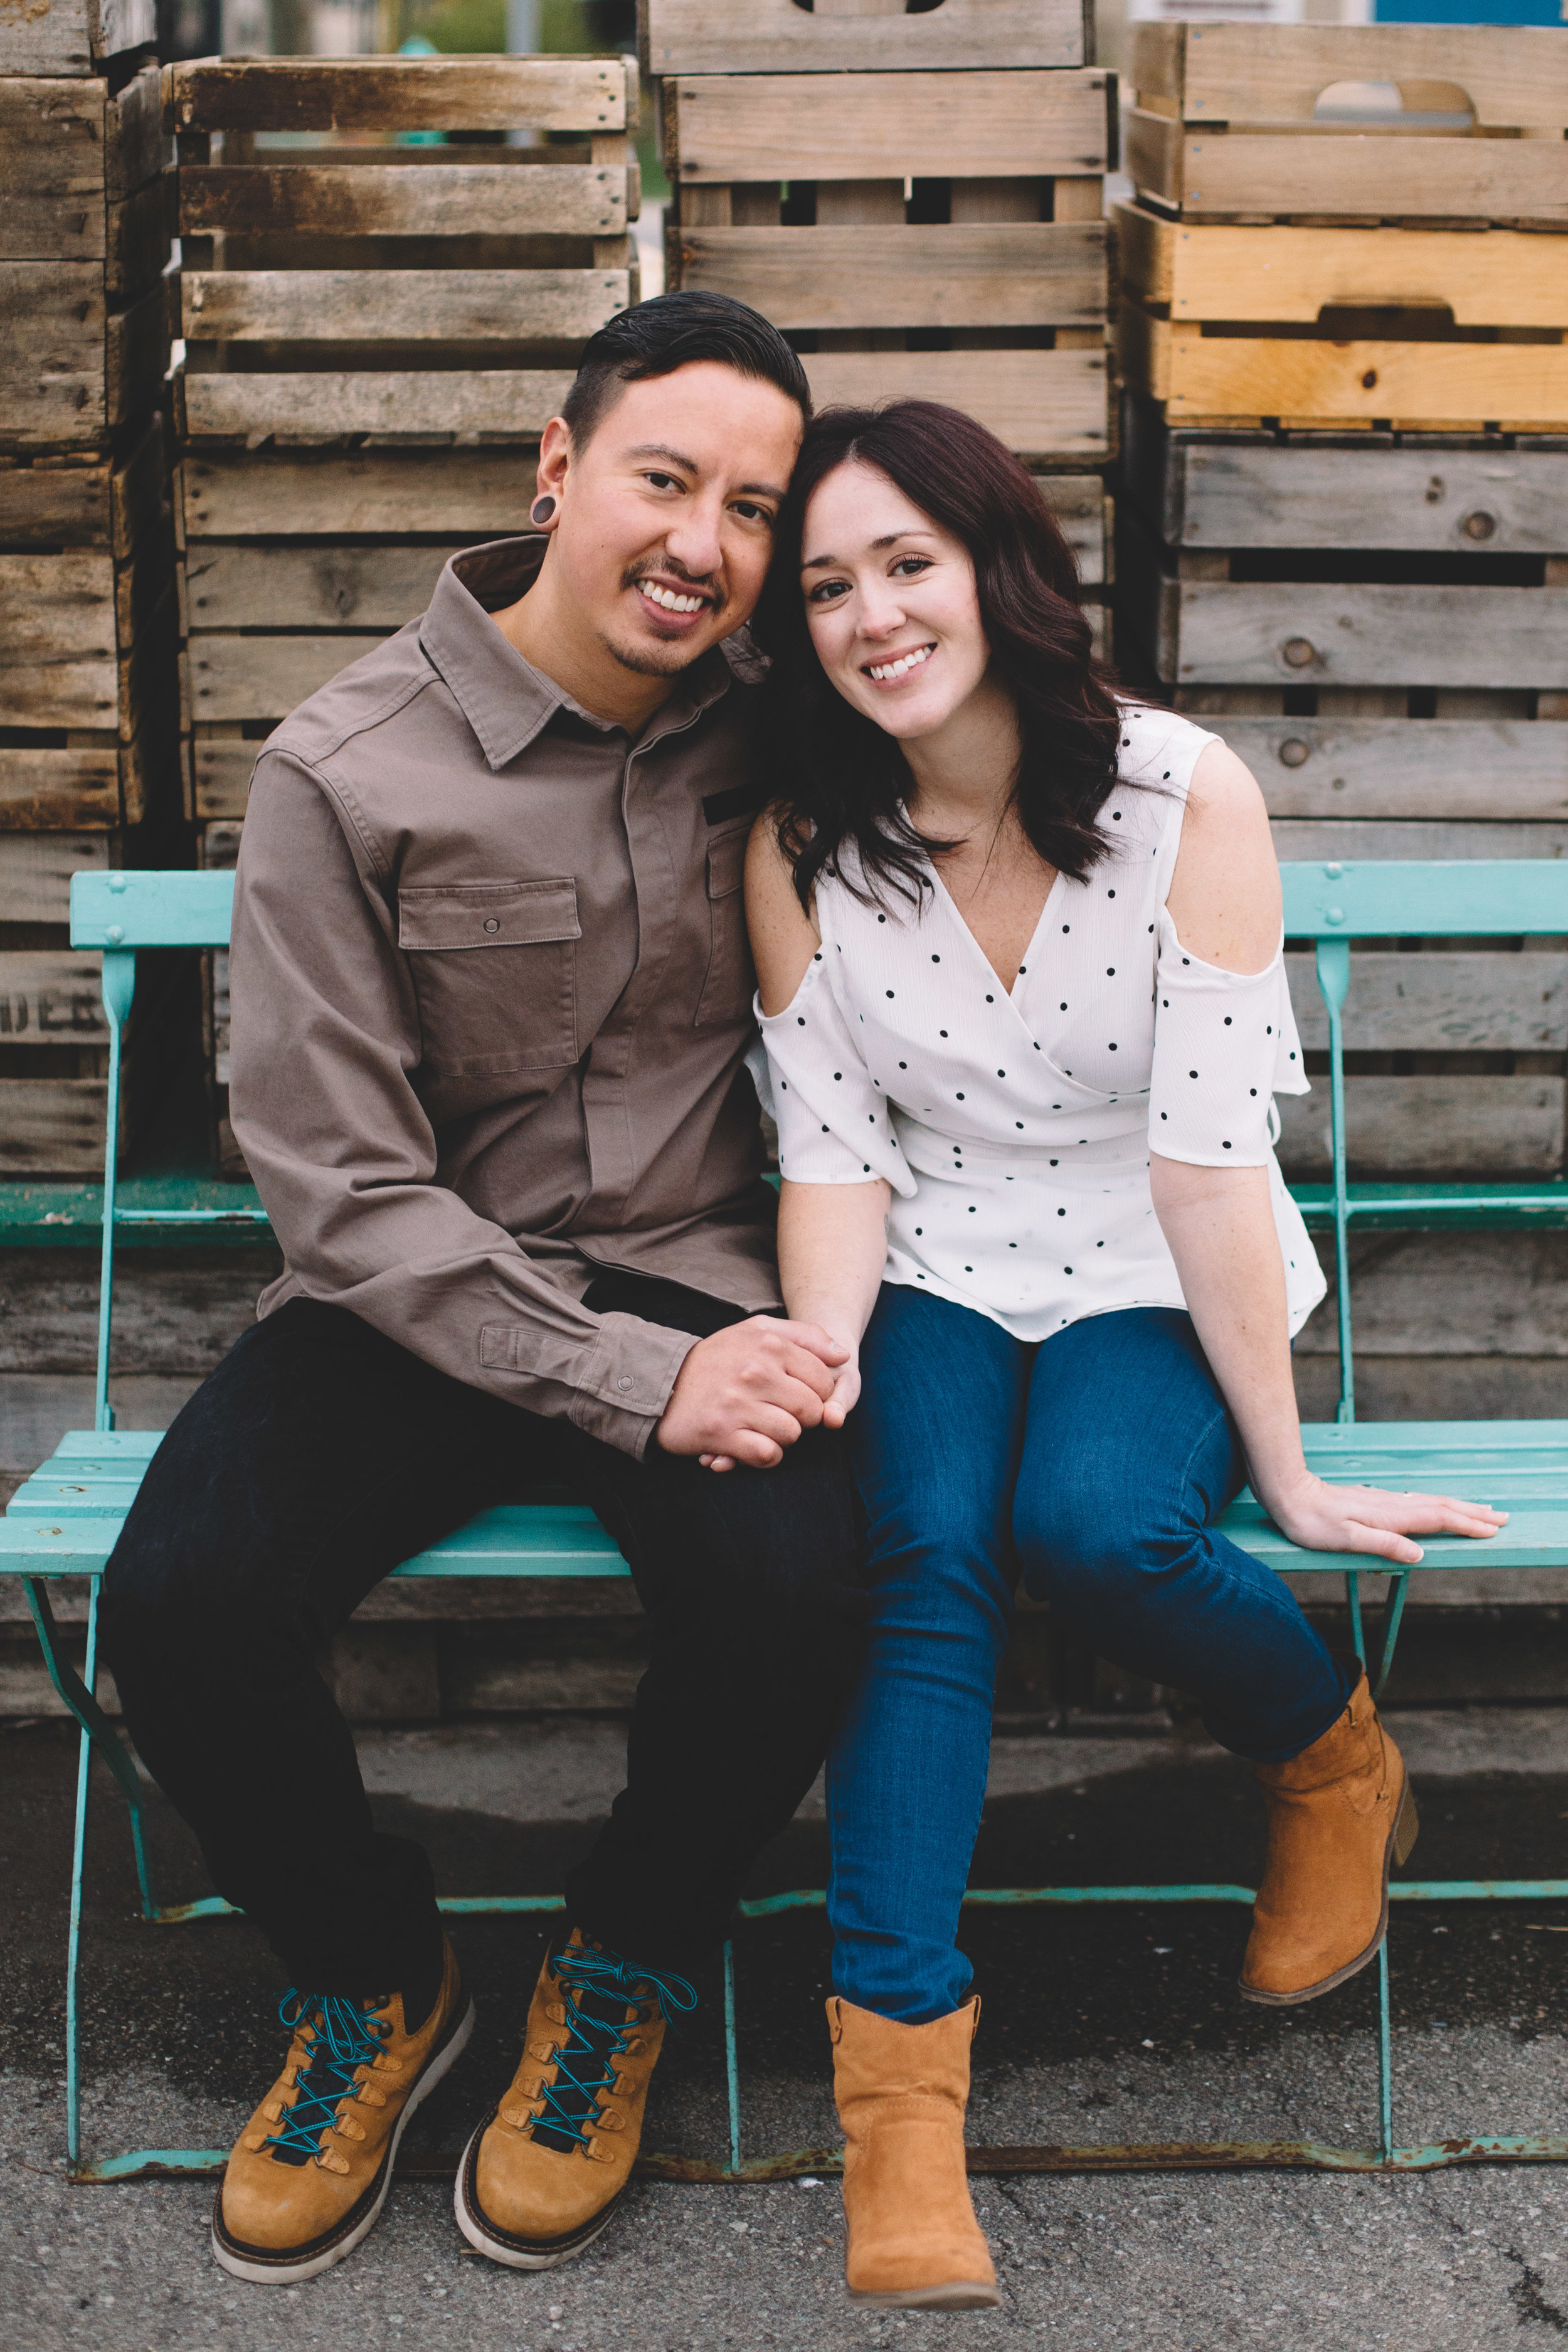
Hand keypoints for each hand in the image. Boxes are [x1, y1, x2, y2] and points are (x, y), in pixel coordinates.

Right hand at [699, 1338, 860, 1473]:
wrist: (661, 1383)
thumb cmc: (718, 1358)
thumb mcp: (757, 1331)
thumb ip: (805, 1336)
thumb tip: (843, 1355)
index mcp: (768, 1344)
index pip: (823, 1379)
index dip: (817, 1393)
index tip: (795, 1394)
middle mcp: (755, 1371)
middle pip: (812, 1409)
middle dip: (802, 1417)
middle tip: (779, 1412)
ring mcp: (738, 1403)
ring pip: (792, 1434)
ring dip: (782, 1436)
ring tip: (761, 1426)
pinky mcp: (722, 1433)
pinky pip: (768, 1454)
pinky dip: (765, 1455)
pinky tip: (752, 1444)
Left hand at [1265, 1471, 1506, 1565]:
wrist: (1288, 1493)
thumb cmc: (1311, 1522)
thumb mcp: (1345, 1539)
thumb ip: (1382, 1545)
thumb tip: (1419, 1555)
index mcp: (1390, 1516)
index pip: (1439, 1519)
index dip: (1467, 1525)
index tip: (1493, 1530)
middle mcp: (1392, 1505)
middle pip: (1442, 1506)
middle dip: (1474, 1513)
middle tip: (1503, 1518)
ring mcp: (1384, 1501)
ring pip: (1431, 1502)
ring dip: (1460, 1507)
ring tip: (1481, 1511)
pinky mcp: (1374, 1501)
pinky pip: (1417, 1502)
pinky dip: (1437, 1505)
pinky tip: (1437, 1508)